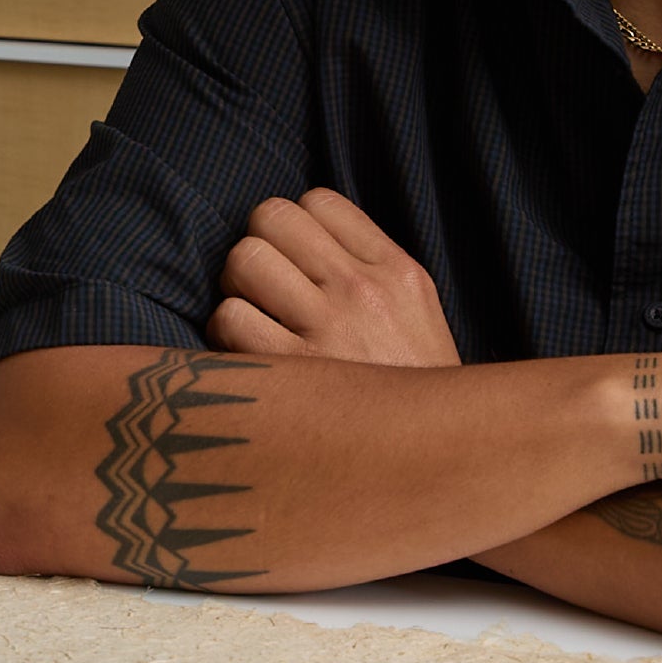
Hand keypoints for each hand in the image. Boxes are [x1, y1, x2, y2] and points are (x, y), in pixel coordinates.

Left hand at [207, 189, 462, 369]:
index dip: (295, 226)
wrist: (435, 462)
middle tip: (267, 288)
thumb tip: (304, 234)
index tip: (298, 260)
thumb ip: (369, 266)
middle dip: (259, 247)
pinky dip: (226, 333)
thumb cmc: (412, 387)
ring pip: (243, 260)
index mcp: (397, 270)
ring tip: (258, 317)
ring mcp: (328, 330)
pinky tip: (250, 354)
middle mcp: (362, 291)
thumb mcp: (416, 312)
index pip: (317, 200)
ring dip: (238, 287)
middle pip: (270, 218)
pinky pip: (228, 319)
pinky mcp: (292, 374)